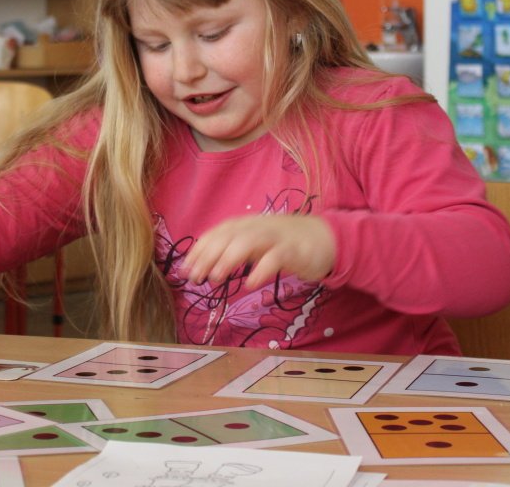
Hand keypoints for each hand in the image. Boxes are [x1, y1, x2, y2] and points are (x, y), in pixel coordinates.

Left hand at [183, 214, 335, 289]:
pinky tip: (250, 284)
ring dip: (229, 258)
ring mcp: (276, 237)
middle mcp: (257, 226)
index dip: (198, 250)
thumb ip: (233, 252)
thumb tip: (203, 267)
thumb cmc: (285, 243)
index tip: (183, 270)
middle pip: (228, 236)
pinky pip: (276, 257)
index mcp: (245, 225)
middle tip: (194, 277)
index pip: (216, 233)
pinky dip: (262, 269)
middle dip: (208, 255)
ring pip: (248, 241)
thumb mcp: (255, 244)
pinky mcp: (294, 250)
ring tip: (216, 278)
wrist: (326, 238)